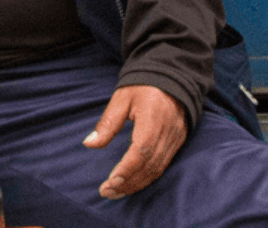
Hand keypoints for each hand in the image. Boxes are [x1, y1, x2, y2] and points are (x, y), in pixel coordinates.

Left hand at [83, 84, 187, 199]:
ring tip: (116, 192)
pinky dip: (147, 178)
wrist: (171, 76)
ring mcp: (175, 138)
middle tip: (107, 192)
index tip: (110, 181)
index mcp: (152, 117)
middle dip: (128, 182)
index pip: (141, 150)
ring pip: (157, 169)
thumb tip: (89, 144)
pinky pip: (163, 166)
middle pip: (149, 165)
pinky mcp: (178, 142)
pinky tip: (133, 183)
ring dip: (137, 184)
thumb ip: (107, 123)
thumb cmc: (142, 85)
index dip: (126, 169)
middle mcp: (167, 131)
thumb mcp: (121, 98)